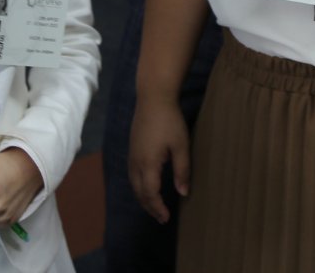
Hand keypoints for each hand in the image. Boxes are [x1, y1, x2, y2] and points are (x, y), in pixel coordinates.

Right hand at [128, 94, 189, 223]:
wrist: (153, 97)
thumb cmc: (170, 120)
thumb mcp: (181, 145)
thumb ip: (182, 170)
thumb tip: (183, 193)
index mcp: (148, 164)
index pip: (151, 194)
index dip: (158, 208)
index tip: (166, 218)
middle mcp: (136, 162)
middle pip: (140, 192)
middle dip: (149, 207)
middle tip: (161, 217)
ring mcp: (132, 154)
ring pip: (134, 184)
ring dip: (143, 197)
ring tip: (153, 205)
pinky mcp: (132, 147)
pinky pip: (132, 174)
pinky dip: (138, 186)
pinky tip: (146, 184)